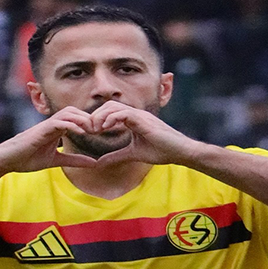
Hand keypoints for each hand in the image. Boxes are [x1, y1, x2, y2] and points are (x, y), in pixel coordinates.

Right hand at [0, 107, 100, 172]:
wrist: (7, 160)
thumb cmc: (27, 159)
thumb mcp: (55, 161)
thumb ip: (74, 161)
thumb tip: (94, 163)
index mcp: (57, 129)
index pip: (77, 119)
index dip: (91, 123)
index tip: (103, 132)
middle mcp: (53, 123)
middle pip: (76, 111)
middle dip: (90, 118)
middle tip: (102, 129)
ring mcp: (47, 125)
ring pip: (69, 113)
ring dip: (83, 120)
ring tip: (94, 130)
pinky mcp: (41, 129)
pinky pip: (60, 122)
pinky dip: (72, 125)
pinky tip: (82, 133)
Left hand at [88, 101, 202, 166]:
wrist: (179, 152)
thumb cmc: (161, 151)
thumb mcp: (132, 154)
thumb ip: (116, 156)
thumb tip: (99, 163)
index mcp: (132, 119)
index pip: (110, 112)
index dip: (98, 119)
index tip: (90, 131)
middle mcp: (135, 114)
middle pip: (109, 105)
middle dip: (96, 115)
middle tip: (88, 129)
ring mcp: (140, 115)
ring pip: (114, 107)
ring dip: (101, 116)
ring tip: (94, 129)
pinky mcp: (144, 120)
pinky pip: (124, 113)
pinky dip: (112, 118)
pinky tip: (105, 127)